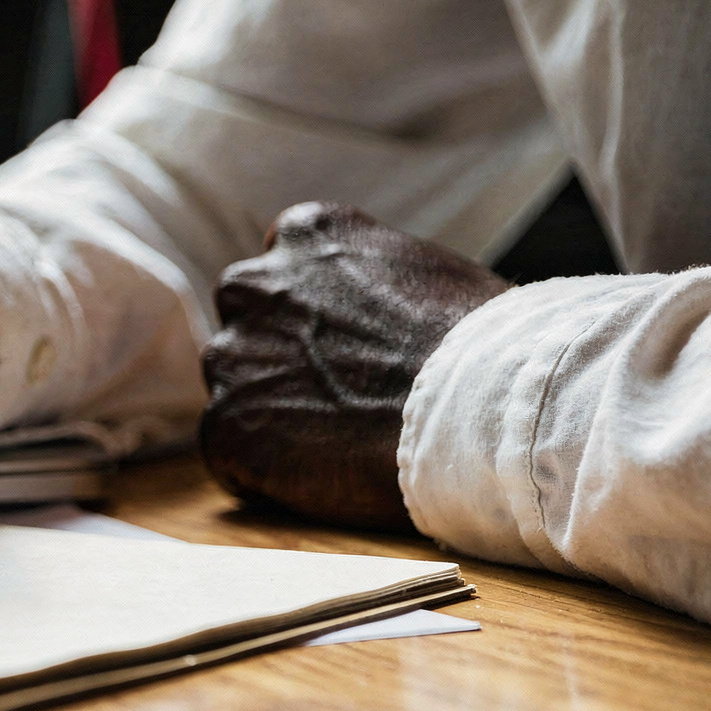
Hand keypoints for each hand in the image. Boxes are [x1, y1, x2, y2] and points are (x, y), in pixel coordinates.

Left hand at [199, 203, 509, 527]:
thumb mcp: (429, 271)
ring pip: (236, 388)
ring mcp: (232, 358)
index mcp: (306, 234)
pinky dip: (267, 472)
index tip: (344, 349)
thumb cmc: (485, 347)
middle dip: (280, 359)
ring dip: (274, 414)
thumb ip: (372, 280)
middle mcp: (253, 285)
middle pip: (248, 326)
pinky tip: (325, 476)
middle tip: (340, 400)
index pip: (282, 269)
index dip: (312, 317)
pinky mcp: (225, 428)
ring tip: (344, 441)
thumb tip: (372, 309)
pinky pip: (231, 454)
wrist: (482, 411)